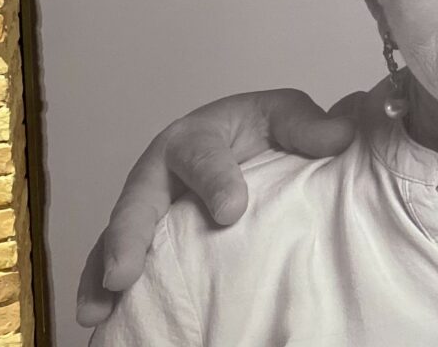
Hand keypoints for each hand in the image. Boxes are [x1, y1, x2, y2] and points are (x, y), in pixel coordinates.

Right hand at [75, 87, 359, 325]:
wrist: (251, 144)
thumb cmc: (263, 130)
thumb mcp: (285, 116)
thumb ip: (307, 126)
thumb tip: (339, 135)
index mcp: (198, 136)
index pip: (202, 154)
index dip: (214, 179)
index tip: (231, 210)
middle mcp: (162, 172)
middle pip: (138, 199)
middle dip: (128, 236)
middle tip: (123, 273)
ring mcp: (150, 208)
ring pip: (118, 237)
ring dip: (104, 272)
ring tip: (98, 310)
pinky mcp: (148, 240)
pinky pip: (119, 263)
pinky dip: (104, 290)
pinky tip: (101, 322)